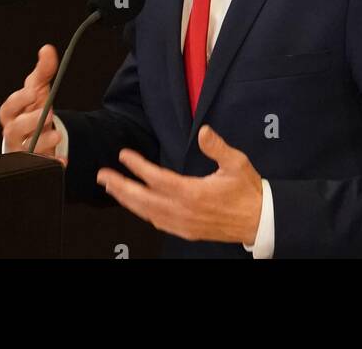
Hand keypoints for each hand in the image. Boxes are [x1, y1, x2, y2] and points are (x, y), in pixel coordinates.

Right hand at [0, 44, 66, 163]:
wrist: (38, 135)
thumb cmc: (32, 110)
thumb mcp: (39, 90)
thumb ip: (43, 71)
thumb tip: (47, 49)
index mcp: (12, 113)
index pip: (8, 107)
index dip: (19, 100)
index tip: (33, 92)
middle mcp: (13, 132)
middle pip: (12, 130)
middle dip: (29, 122)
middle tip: (46, 113)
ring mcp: (22, 150)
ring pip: (24, 151)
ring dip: (40, 143)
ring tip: (56, 134)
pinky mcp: (34, 163)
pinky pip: (40, 167)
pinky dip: (52, 164)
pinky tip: (62, 160)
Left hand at [97, 124, 262, 244]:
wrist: (259, 221)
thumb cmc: (247, 191)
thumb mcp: (237, 163)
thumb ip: (218, 147)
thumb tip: (204, 131)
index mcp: (193, 193)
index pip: (158, 179)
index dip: (138, 167)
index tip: (124, 155)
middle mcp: (184, 211)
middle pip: (144, 200)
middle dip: (121, 187)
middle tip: (103, 176)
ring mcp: (183, 224)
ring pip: (148, 213)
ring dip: (128, 200)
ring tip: (113, 188)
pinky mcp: (186, 231)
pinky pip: (158, 223)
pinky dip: (143, 213)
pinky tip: (137, 206)